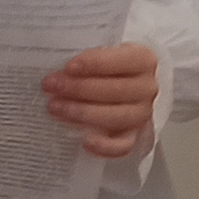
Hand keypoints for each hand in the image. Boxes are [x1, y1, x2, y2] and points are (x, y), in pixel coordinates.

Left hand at [42, 42, 161, 159]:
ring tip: (56, 108)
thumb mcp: (99, 52)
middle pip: (115, 90)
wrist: (118, 85)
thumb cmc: (105, 66)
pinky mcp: (134, 135)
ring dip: (83, 113)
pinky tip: (86, 141)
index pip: (122, 61)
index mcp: (143, 59)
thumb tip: (60, 69)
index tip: (69, 67)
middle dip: (79, 88)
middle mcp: (146, 87)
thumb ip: (86, 58)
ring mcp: (142, 113)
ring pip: (116, 117)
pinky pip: (124, 146)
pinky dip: (105, 147)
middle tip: (52, 86)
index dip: (94, 64)